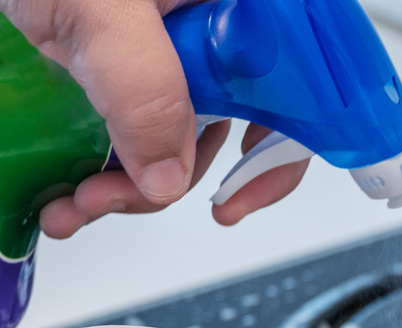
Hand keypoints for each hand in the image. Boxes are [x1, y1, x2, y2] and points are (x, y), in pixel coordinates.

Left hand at [0, 0, 309, 235]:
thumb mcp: (99, 9)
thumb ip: (144, 87)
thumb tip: (168, 177)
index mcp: (238, 6)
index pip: (297, 88)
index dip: (279, 153)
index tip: (237, 199)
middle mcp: (213, 27)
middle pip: (232, 127)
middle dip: (175, 179)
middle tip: (122, 197)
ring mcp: (171, 49)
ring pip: (180, 139)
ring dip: (130, 188)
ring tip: (79, 201)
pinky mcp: (128, 69)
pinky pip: (138, 133)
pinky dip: (105, 171)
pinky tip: (70, 187)